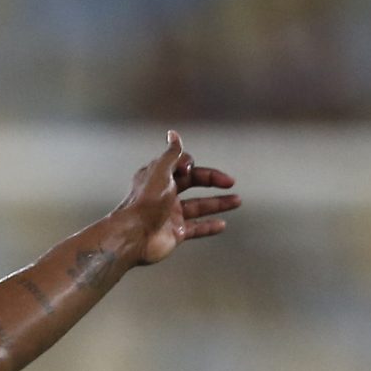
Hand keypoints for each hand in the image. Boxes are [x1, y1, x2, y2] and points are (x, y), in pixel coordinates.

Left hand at [121, 131, 238, 265]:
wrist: (133, 235)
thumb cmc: (145, 202)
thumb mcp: (160, 171)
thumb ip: (171, 154)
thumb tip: (173, 134)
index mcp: (159, 177)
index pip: (182, 166)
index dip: (190, 164)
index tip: (190, 168)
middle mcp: (165, 194)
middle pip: (194, 183)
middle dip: (213, 181)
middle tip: (230, 181)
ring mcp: (171, 215)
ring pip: (199, 206)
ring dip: (219, 203)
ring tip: (238, 200)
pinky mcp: (175, 233)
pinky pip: (196, 228)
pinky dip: (210, 226)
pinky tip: (223, 224)